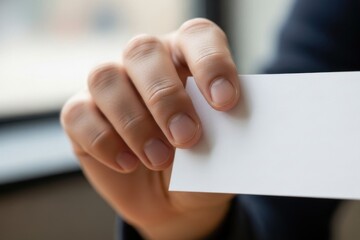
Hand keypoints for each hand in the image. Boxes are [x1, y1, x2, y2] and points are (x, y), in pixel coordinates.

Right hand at [61, 18, 239, 238]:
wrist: (177, 200)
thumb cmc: (204, 165)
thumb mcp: (222, 150)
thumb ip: (222, 127)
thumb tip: (220, 120)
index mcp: (188, 58)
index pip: (197, 36)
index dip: (210, 62)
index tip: (225, 101)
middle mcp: (147, 63)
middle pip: (143, 51)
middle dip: (165, 97)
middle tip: (187, 137)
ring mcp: (112, 86)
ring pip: (106, 78)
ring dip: (134, 123)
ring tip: (160, 160)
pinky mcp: (83, 115)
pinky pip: (78, 115)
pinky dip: (104, 142)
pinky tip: (128, 164)